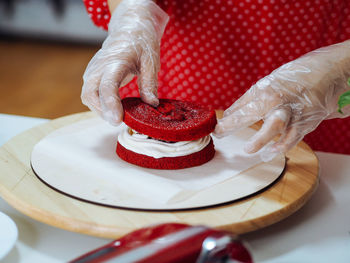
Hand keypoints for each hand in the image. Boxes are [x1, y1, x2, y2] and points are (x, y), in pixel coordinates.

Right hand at [81, 0, 168, 124]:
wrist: (129, 29)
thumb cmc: (141, 43)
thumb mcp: (151, 61)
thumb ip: (150, 83)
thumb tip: (152, 104)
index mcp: (116, 60)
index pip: (108, 85)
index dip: (111, 104)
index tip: (118, 120)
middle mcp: (99, 66)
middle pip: (90, 94)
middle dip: (103, 111)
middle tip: (121, 120)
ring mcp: (92, 70)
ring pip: (87, 96)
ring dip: (101, 110)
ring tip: (119, 114)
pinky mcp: (91, 75)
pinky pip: (90, 94)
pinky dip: (100, 104)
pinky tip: (114, 108)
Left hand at [214, 40, 349, 160]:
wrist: (325, 72)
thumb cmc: (292, 79)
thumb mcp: (266, 84)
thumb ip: (248, 101)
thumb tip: (229, 115)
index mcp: (265, 91)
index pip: (241, 108)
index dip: (227, 120)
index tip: (216, 129)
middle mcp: (277, 100)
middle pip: (252, 113)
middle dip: (233, 124)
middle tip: (220, 133)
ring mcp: (292, 111)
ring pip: (275, 127)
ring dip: (261, 139)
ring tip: (248, 149)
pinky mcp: (306, 121)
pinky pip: (293, 136)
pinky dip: (283, 145)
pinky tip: (273, 151)